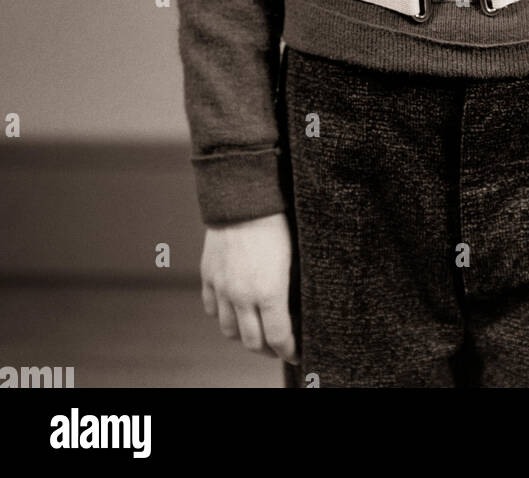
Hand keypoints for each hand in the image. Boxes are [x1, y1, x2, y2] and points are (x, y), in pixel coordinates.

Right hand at [201, 212, 298, 363]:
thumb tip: (298, 308)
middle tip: (278, 347)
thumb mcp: (295, 257)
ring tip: (255, 331)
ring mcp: (221, 287)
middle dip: (268, 350)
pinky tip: (234, 310)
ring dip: (243, 336)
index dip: (289, 350)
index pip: (279, 338)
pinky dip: (222, 315)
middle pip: (252, 341)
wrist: (244, 197)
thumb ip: (292, 288)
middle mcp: (241, 296)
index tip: (296, 352)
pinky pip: (211, 308)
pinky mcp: (208, 276)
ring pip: (229, 330)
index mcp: (269, 293)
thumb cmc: (278, 223)